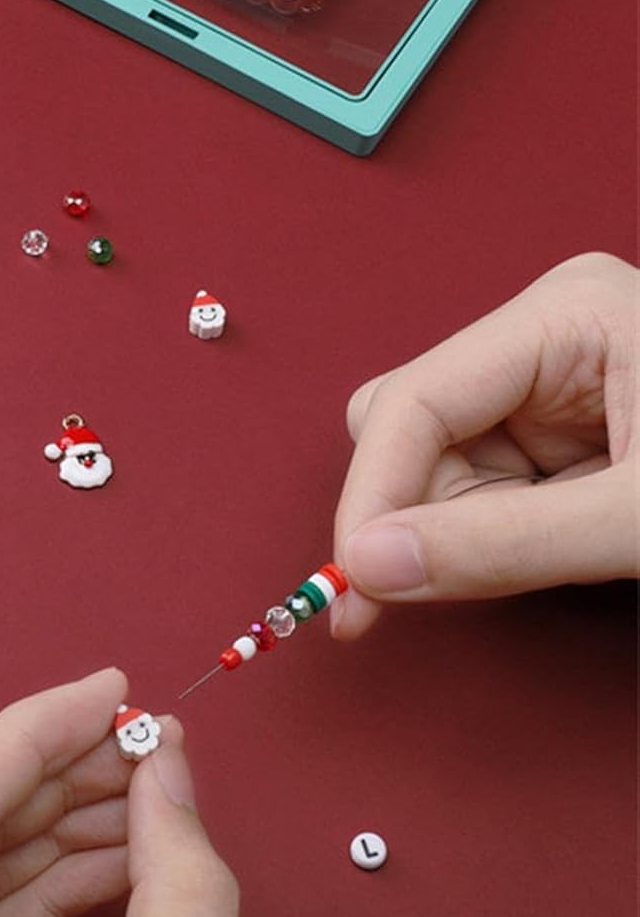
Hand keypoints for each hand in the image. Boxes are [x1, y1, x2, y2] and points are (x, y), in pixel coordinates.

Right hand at [332, 252, 638, 639]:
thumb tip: (368, 569)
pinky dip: (491, 534)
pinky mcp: (566, 429)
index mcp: (564, 315)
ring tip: (544, 562)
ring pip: (437, 461)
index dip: (371, 495)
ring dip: (457, 530)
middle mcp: (544, 335)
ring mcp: (552, 380)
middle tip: (411, 601)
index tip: (350, 588)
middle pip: (413, 426)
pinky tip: (546, 551)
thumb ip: (502, 546)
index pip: (415, 401)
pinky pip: (481, 484)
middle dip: (415, 513)